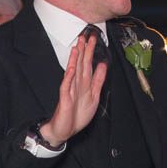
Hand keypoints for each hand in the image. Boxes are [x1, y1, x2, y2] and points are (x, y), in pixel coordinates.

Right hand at [38, 28, 106, 145]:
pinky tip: (71, 68)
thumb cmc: (76, 115)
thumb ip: (98, 80)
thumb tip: (103, 65)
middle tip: (85, 36)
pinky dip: (69, 77)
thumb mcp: (93, 96)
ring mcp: (69, 91)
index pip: (87, 64)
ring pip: (73, 72)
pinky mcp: (64, 99)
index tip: (93, 39)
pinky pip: (66, 86)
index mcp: (84, 84)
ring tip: (77, 47)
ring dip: (75, 60)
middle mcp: (76, 85)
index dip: (90, 52)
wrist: (64, 130)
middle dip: (83, 51)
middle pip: (80, 65)